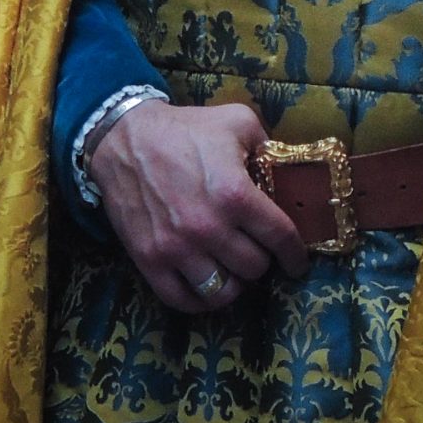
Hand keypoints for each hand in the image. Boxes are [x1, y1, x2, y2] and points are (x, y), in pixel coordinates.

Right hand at [88, 101, 308, 313]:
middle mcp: (208, 228)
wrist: (124, 137)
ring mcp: (177, 249)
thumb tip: (285, 171)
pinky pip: (182, 300)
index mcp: (235, 194)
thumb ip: (267, 145)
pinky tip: (208, 287)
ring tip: (234, 269)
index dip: (296, 253)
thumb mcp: (236, 121)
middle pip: (254, 268)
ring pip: (223, 291)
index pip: (281, 238)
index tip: (297, 260)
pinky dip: (201, 301)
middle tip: (256, 249)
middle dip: (262, 259)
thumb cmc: (184, 129)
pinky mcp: (149, 260)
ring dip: (234, 282)